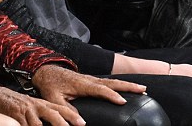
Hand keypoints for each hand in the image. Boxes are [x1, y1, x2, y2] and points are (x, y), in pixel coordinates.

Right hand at [0, 84, 84, 125]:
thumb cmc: (16, 104)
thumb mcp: (32, 107)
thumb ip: (43, 115)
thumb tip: (58, 121)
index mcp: (42, 103)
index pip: (61, 108)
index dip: (72, 115)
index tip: (82, 123)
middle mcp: (36, 105)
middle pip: (53, 114)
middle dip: (63, 123)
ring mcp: (25, 110)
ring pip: (38, 124)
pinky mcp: (14, 115)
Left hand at [32, 65, 146, 109]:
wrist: (47, 71)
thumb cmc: (51, 86)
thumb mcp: (55, 100)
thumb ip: (67, 112)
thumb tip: (81, 123)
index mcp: (83, 84)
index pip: (101, 90)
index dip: (112, 95)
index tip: (123, 101)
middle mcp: (90, 79)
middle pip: (113, 82)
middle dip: (128, 86)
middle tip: (143, 89)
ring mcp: (93, 78)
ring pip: (113, 81)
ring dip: (128, 84)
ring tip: (142, 88)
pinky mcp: (92, 80)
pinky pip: (110, 82)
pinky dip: (121, 84)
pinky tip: (127, 87)